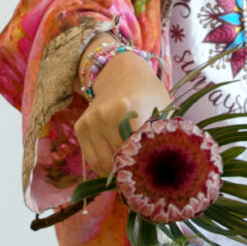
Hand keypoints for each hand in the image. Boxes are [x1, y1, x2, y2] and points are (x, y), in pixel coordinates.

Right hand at [75, 42, 171, 175]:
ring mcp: (91, 121)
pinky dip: (105, 166)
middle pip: (120, 160)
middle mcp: (106, 115)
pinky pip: (92, 161)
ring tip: (131, 162)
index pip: (137, 152)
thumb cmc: (149, 94)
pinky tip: (117, 157)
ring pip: (103, 165)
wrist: (123, 74)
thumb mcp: (162, 111)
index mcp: (130, 109)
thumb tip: (165, 171)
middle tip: (145, 169)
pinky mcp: (81, 127)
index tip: (155, 170)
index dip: (146, 165)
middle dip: (133, 168)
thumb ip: (162, 138)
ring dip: (117, 169)